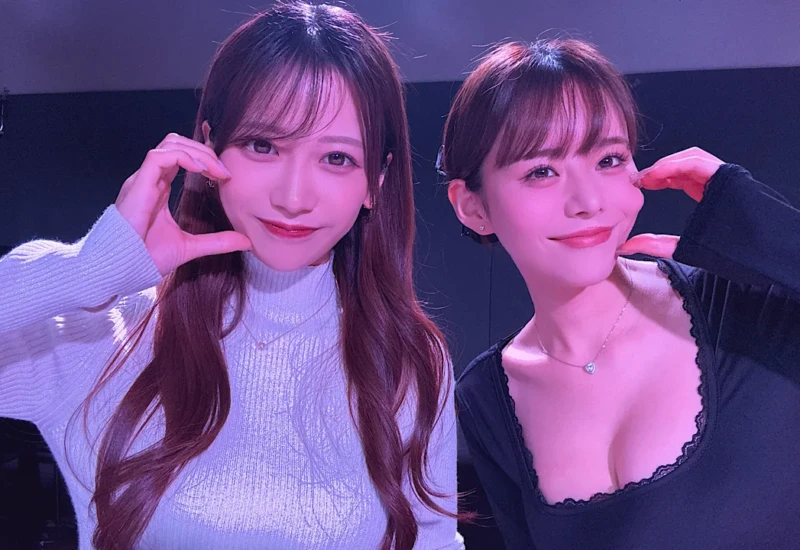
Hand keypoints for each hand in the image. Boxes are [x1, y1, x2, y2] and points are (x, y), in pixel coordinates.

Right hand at [115, 133, 250, 274]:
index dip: (205, 159)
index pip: (181, 158)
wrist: (122, 270)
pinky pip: (159, 157)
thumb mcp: (191, 247)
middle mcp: (149, 180)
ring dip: (198, 152)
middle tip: (224, 170)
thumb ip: (217, 241)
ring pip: (169, 145)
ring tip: (216, 169)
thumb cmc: (146, 258)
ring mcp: (142, 180)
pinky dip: (183, 157)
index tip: (225, 176)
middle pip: (176, 144)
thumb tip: (245, 241)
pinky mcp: (138, 185)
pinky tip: (201, 170)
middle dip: (204, 151)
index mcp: (159, 188)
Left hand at [618, 147, 724, 257]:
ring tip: (648, 176)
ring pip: (691, 158)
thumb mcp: (681, 247)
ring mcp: (724, 177)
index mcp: (708, 195)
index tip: (639, 184)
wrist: (754, 254)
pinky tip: (659, 173)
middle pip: (684, 165)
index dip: (658, 178)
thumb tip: (626, 246)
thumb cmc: (724, 252)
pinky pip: (698, 162)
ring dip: (666, 164)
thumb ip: (655, 245)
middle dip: (659, 169)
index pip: (680, 177)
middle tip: (639, 179)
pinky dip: (677, 164)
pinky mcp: (727, 175)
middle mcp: (716, 183)